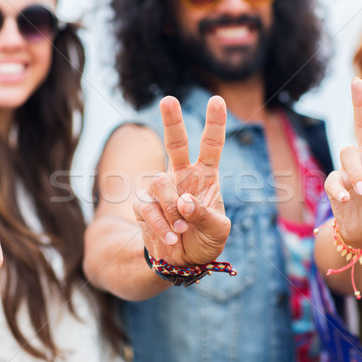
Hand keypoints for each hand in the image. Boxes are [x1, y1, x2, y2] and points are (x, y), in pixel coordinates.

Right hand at [134, 96, 230, 266]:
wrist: (181, 262)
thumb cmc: (205, 240)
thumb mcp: (217, 230)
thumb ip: (205, 214)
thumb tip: (185, 202)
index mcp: (206, 175)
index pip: (211, 145)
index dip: (215, 123)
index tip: (217, 100)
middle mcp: (182, 175)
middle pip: (176, 143)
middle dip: (172, 121)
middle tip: (168, 100)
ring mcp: (161, 188)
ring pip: (159, 183)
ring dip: (172, 208)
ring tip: (182, 229)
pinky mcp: (143, 204)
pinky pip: (147, 206)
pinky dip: (160, 224)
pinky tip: (170, 236)